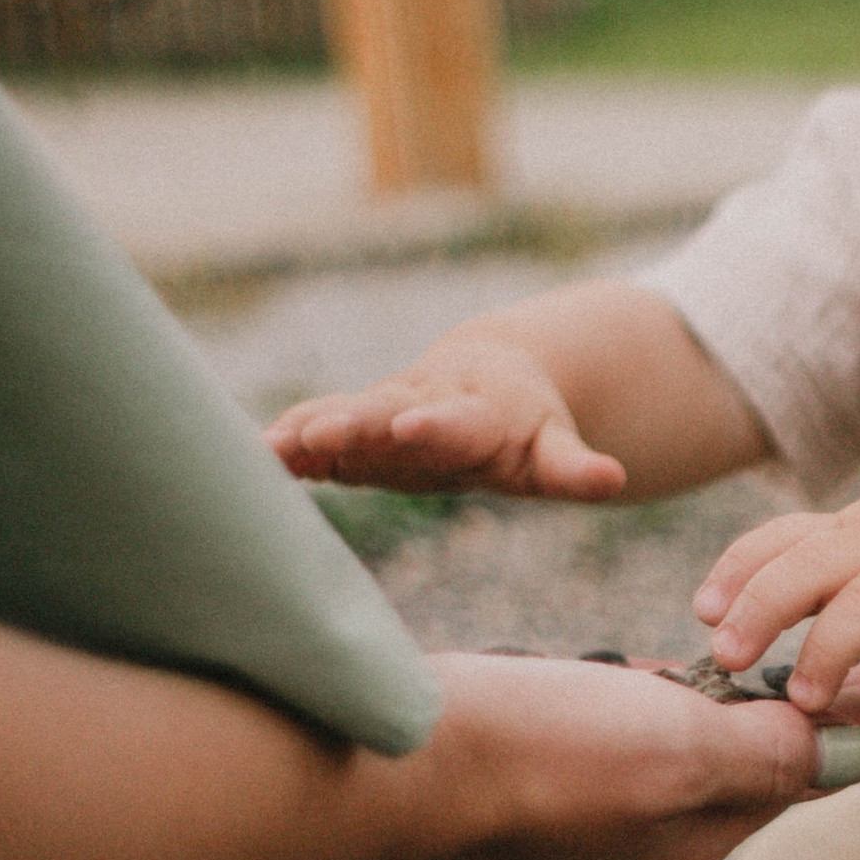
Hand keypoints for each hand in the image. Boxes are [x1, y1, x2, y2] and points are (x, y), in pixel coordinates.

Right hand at [268, 333, 624, 500]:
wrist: (491, 380)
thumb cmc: (525, 431)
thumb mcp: (553, 452)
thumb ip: (573, 468)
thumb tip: (614, 479)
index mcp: (477, 413)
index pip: (457, 421)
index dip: (433, 426)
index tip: (408, 427)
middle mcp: (421, 403)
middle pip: (385, 412)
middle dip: (352, 424)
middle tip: (316, 437)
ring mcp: (381, 411)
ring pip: (341, 416)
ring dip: (305, 432)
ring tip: (267, 450)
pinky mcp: (351, 424)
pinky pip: (311, 428)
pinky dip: (283, 440)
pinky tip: (245, 456)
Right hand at [348, 652, 854, 859]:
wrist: (352, 785)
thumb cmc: (519, 755)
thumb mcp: (675, 746)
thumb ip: (771, 752)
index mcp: (682, 854)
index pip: (783, 777)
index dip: (801, 710)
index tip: (816, 666)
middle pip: (704, 775)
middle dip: (697, 709)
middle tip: (668, 664)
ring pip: (624, 771)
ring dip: (622, 712)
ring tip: (590, 678)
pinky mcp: (483, 846)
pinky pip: (553, 778)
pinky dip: (559, 730)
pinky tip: (529, 704)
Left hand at [693, 462, 859, 723]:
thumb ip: (815, 568)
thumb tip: (723, 620)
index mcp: (859, 526)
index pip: (787, 536)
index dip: (740, 570)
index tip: (702, 613)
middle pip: (816, 565)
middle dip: (764, 608)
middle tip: (726, 659)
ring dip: (831, 649)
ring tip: (803, 700)